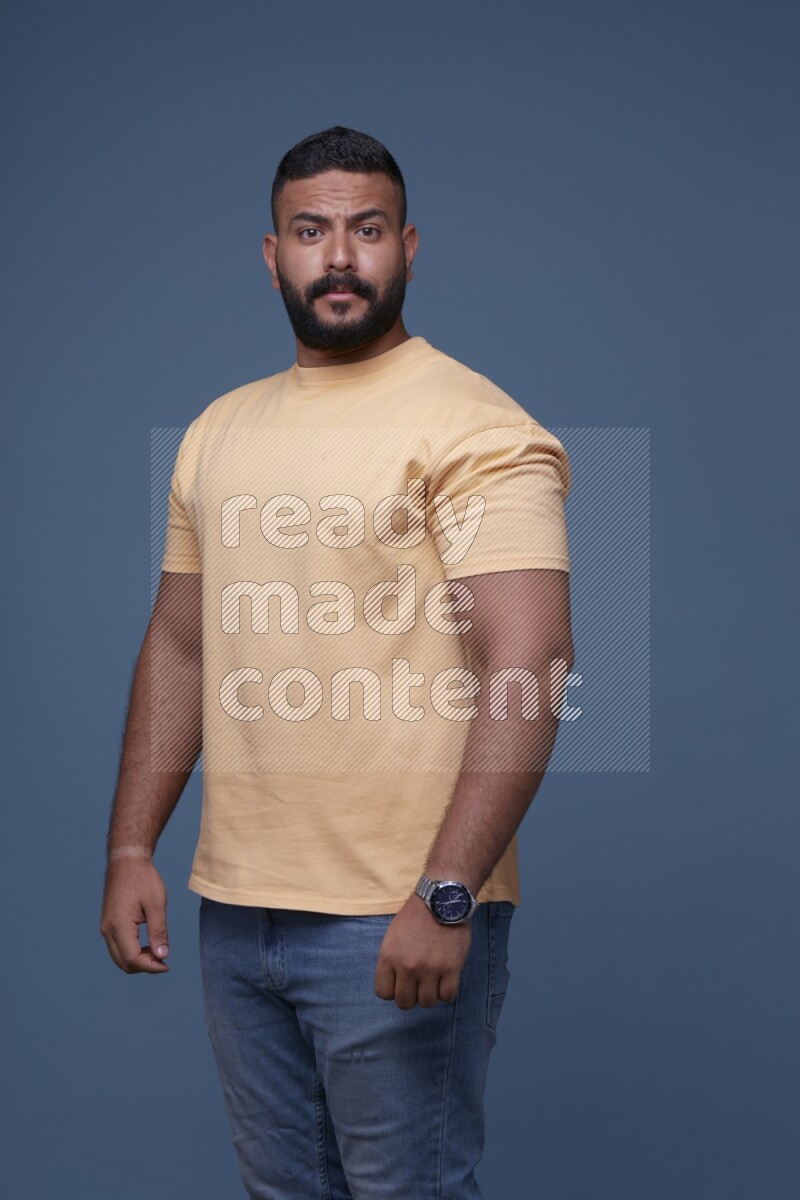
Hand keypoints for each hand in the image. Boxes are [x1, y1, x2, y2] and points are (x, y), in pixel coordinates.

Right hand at [100, 858, 170, 973]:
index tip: (167, 965)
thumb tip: (162, 955)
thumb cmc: (143, 879)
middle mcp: (108, 930)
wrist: (126, 861)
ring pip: (118, 957)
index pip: (132, 959)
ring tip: (157, 951)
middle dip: (144, 966)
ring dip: (137, 960)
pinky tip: (146, 945)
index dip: (150, 966)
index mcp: (119, 925)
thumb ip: (159, 931)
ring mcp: (105, 927)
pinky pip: (117, 947)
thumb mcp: (156, 904)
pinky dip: (130, 952)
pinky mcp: (107, 924)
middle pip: (123, 963)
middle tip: (164, 959)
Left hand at [374, 892, 471, 1010]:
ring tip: (433, 981)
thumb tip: (396, 984)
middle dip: (411, 996)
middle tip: (418, 985)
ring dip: (430, 994)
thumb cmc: (416, 917)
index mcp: (389, 957)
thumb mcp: (392, 937)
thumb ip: (392, 961)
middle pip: (405, 1002)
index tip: (401, 984)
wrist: (441, 900)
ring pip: (427, 1003)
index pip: (383, 993)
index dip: (393, 991)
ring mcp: (430, 969)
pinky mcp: (451, 969)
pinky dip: (446, 992)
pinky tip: (446, 980)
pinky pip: (447, 996)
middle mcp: (407, 966)